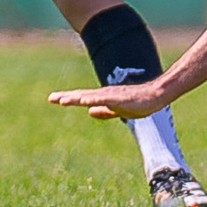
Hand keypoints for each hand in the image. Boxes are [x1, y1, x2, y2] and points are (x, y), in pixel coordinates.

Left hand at [47, 79, 168, 120]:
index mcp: (103, 98)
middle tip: (50, 98)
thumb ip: (104, 111)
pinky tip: (84, 101)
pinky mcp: (120, 98)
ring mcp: (112, 95)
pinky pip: (105, 99)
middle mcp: (105, 94)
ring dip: (76, 98)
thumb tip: (89, 112)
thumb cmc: (139, 103)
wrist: (156, 96)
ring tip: (62, 100)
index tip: (54, 99)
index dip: (68, 98)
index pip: (82, 98)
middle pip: (82, 95)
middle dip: (66, 97)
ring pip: (90, 96)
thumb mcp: (118, 110)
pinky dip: (94, 99)